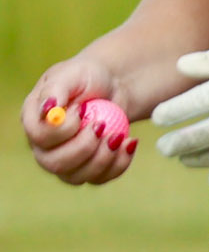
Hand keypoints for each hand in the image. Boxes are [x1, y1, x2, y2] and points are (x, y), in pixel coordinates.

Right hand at [22, 58, 134, 185]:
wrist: (114, 86)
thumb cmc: (88, 76)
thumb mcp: (73, 73)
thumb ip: (56, 89)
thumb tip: (49, 110)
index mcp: (35, 121)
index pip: (40, 137)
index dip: (63, 130)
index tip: (83, 110)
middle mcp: (44, 146)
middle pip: (55, 164)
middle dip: (85, 147)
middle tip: (104, 126)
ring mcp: (65, 160)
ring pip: (76, 177)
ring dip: (103, 158)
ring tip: (120, 134)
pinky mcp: (88, 167)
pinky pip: (99, 178)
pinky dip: (119, 163)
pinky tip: (129, 142)